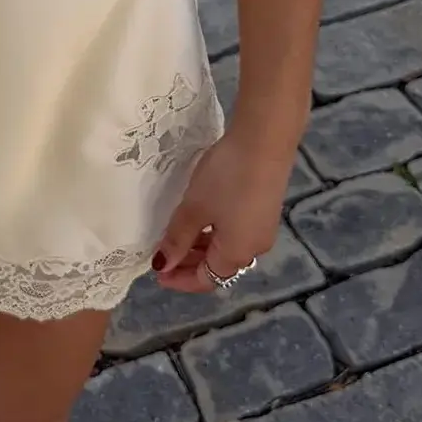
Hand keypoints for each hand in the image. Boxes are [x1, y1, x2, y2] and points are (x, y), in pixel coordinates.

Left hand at [150, 130, 290, 293]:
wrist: (264, 140)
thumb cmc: (225, 178)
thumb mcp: (194, 208)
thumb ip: (177, 239)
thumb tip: (163, 265)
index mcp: (236, 254)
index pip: (206, 280)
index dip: (179, 279)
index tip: (157, 272)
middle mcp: (254, 248)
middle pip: (219, 267)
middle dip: (189, 264)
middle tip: (163, 254)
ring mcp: (263, 229)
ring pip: (227, 249)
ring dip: (202, 248)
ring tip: (177, 235)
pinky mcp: (265, 210)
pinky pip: (236, 233)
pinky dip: (216, 233)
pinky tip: (202, 218)